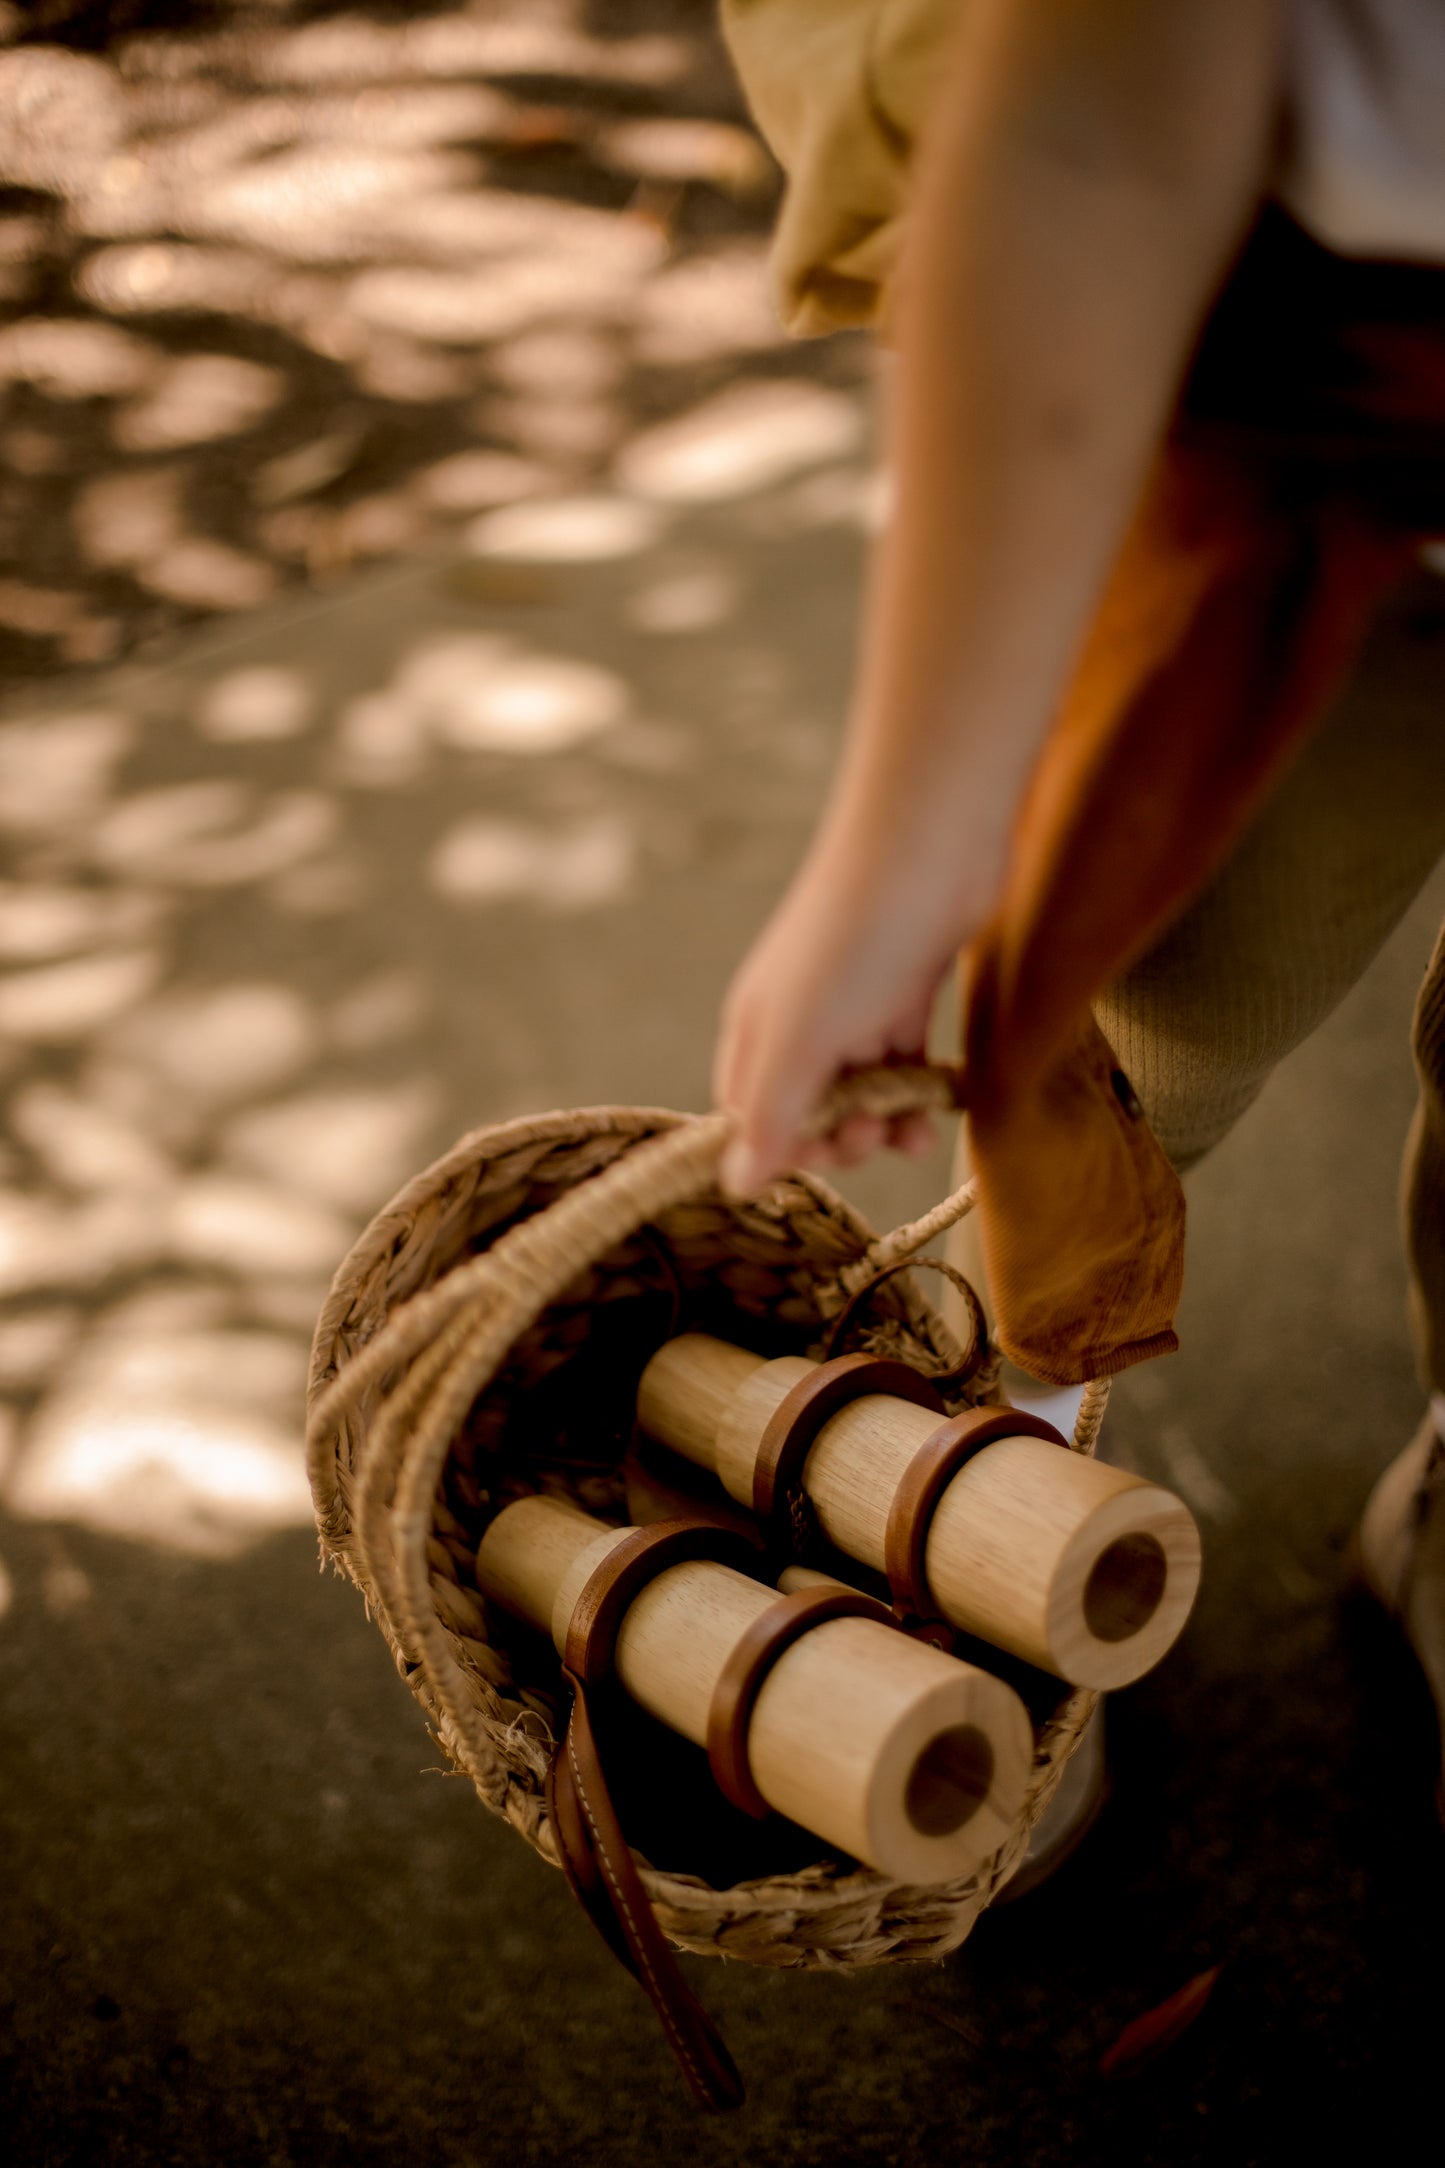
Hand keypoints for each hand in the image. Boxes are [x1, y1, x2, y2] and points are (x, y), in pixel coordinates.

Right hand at [712, 826, 998, 1192]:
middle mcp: (799, 1022)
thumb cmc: (854, 941)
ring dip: (885, 1125)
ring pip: (861, 1095)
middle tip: (874, 1129)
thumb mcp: (803, 1040)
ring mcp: (852, 1011)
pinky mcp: (904, 998)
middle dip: (841, 1138)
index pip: (749, 1116)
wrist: (930, 851)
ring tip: (915, 1132)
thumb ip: (772, 1117)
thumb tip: (734, 1187)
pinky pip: (903, 1068)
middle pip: (809, 1112)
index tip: (823, 1153)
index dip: (783, 1148)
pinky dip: (919, 1095)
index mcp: (758, 1030)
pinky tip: (938, 1110)